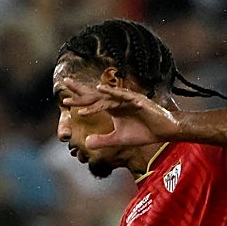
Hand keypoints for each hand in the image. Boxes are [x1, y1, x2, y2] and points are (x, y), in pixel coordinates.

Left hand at [62, 78, 180, 149]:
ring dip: (91, 98)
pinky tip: (102, 92)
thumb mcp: (118, 139)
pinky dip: (112, 95)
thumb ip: (102, 140)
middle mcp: (118, 101)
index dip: (79, 99)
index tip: (63, 100)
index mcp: (112, 108)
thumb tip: (86, 143)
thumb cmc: (143, 132)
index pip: (93, 101)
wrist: (163, 131)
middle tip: (65, 82)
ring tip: (76, 96)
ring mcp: (127, 99)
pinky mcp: (137, 101)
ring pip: (106, 98)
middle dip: (80, 90)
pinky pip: (122, 98)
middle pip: (95, 94)